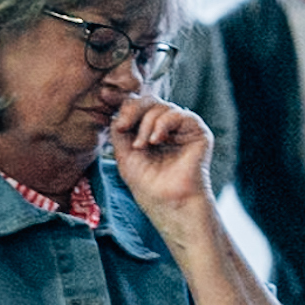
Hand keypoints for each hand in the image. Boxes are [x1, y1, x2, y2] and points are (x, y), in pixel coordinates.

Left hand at [110, 98, 213, 224]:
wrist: (167, 202)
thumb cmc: (148, 185)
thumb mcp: (124, 154)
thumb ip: (120, 129)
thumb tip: (117, 110)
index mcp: (151, 131)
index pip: (138, 106)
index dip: (123, 103)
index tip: (105, 101)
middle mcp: (168, 127)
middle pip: (149, 101)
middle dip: (132, 111)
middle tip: (122, 127)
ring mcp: (184, 129)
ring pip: (162, 106)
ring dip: (146, 124)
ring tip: (141, 146)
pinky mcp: (199, 132)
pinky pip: (180, 114)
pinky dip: (163, 124)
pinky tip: (156, 141)